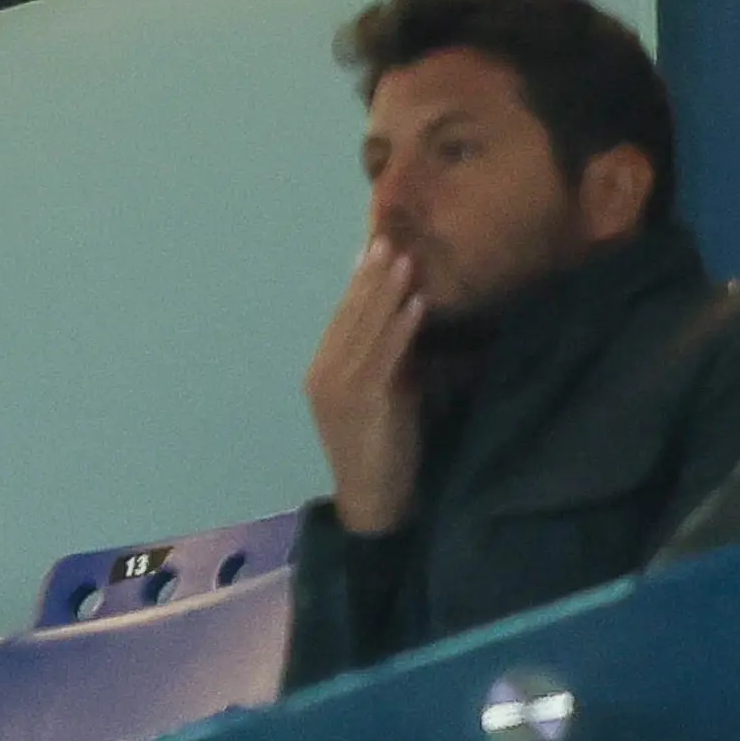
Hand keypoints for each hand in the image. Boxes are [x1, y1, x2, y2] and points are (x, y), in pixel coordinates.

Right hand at [304, 239, 426, 534]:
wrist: (374, 501)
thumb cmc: (383, 452)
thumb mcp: (381, 400)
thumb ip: (386, 364)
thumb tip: (405, 322)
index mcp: (323, 372)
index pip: (342, 318)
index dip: (359, 283)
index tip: (374, 250)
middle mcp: (325, 373)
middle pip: (350, 316)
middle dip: (371, 277)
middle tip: (387, 239)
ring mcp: (341, 386)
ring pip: (366, 329)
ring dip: (388, 292)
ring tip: (405, 259)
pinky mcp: (365, 399)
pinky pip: (386, 354)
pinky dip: (401, 326)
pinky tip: (416, 303)